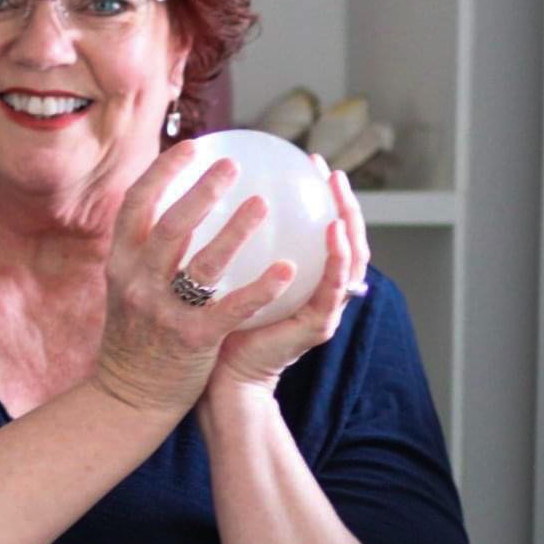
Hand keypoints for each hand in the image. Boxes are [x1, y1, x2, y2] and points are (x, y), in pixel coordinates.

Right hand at [92, 140, 299, 417]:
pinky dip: (261, 288)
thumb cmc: (137, 335)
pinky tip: (288, 269)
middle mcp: (137, 283)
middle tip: (232, 166)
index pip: (135, 206)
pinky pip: (232, 308)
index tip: (192, 148)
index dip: (162, 173)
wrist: (130, 395)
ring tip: (262, 203)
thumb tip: (172, 203)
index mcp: (120, 264)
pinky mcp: (193, 339)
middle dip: (201, 191)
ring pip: (203, 264)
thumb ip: (142, 251)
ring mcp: (164, 312)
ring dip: (235, 231)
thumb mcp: (125, 287)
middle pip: (170, 226)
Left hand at [207, 157, 371, 401]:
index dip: (318, 197)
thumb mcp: (215, 278)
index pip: (317, 231)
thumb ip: (218, 244)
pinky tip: (332, 231)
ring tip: (338, 192)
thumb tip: (193, 196)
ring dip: (349, 221)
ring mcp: (320, 310)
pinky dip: (337, 259)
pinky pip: (332, 289)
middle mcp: (314, 293)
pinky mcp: (315, 328)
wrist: (215, 383)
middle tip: (327, 168)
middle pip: (344, 240)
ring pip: (350, 260)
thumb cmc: (208, 329)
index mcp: (296, 280)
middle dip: (342, 201)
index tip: (305, 161)